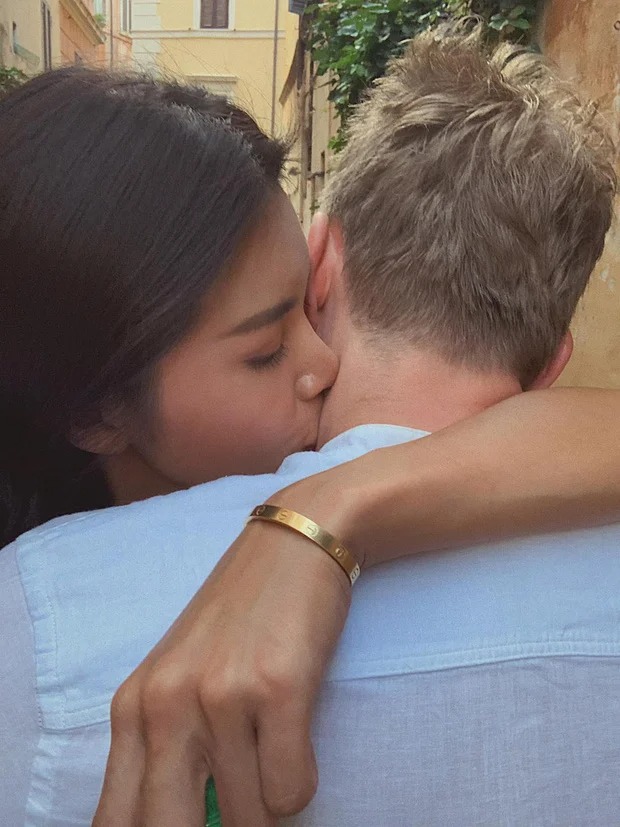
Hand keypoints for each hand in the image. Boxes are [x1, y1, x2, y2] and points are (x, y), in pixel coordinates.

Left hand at [93, 517, 350, 826]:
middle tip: (241, 814)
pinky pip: (290, 791)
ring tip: (274, 755)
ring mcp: (221, 694)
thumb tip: (180, 823)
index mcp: (133, 706)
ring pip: (248, 818)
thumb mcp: (181, 677)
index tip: (195, 824)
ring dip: (268, 806)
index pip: (115, 822)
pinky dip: (299, 784)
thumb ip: (164, 748)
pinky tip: (297, 739)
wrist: (295, 544)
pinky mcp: (278, 688)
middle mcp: (167, 703)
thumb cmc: (241, 617)